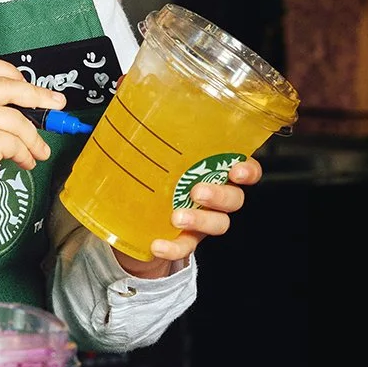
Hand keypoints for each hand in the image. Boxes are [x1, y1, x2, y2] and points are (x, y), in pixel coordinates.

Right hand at [0, 58, 66, 286]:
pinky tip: (22, 162)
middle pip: (6, 86)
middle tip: (56, 105)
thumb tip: (24, 93)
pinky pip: (16, 143)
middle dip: (37, 96)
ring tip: (36, 150)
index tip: (29, 84)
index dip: (11, 74)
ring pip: (16, 119)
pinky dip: (25, 154)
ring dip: (32, 138)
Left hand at [114, 156, 262, 277]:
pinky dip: (174, 247)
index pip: (242, 167)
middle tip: (197, 191)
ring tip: (177, 218)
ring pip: (219, 223)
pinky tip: (158, 245)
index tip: (237, 171)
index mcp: (209, 171)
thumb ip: (145, 146)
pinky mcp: (186, 240)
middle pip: (234, 198)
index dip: (248, 170)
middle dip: (220, 195)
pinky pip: (187, 246)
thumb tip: (119, 119)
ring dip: (201, 220)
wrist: (130, 222)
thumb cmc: (144, 180)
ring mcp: (202, 219)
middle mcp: (212, 196)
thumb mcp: (145, 159)